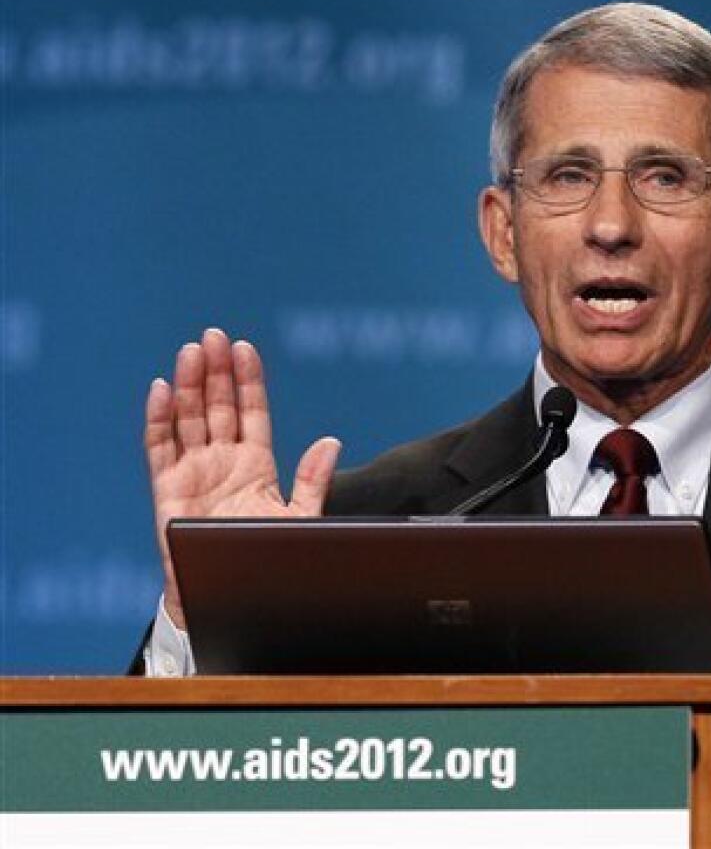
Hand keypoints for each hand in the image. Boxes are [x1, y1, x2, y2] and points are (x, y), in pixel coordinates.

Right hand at [144, 328, 340, 628]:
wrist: (230, 595)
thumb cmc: (265, 557)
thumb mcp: (298, 517)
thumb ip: (313, 480)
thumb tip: (331, 441)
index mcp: (256, 463)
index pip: (251, 411)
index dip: (248, 380)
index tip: (245, 348)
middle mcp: (222, 460)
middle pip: (218, 406)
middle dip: (215, 371)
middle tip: (214, 336)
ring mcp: (193, 471)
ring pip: (188, 418)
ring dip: (188, 384)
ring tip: (191, 352)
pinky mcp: (167, 488)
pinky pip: (158, 447)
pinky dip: (158, 418)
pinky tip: (160, 388)